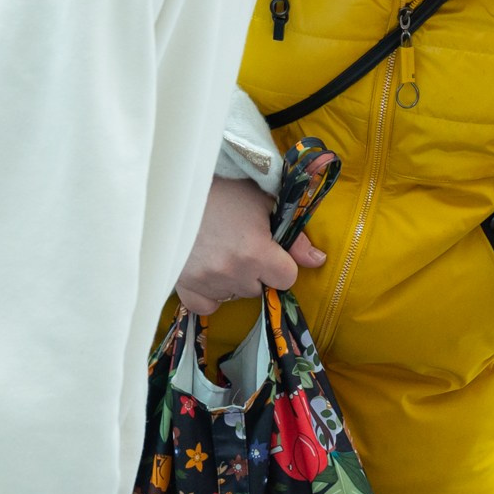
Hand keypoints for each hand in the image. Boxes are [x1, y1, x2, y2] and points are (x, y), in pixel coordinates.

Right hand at [177, 177, 323, 314]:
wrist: (174, 187)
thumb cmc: (223, 188)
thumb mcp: (263, 202)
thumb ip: (293, 236)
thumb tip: (318, 260)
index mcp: (255, 251)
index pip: (286, 278)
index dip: (282, 264)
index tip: (271, 250)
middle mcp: (232, 272)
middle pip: (259, 288)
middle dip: (257, 271)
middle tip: (241, 245)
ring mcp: (206, 282)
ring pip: (235, 295)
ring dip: (234, 280)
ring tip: (221, 251)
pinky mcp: (183, 286)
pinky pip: (207, 306)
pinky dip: (211, 294)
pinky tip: (209, 273)